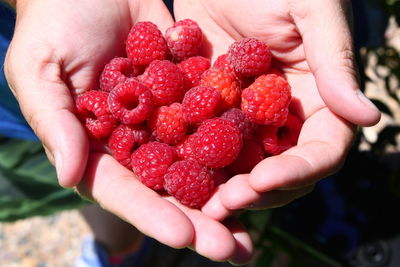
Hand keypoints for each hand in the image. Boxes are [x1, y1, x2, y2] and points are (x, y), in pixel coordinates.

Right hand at [5, 0, 251, 263]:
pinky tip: (264, 166)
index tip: (185, 237)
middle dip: (200, 219)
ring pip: (198, 163)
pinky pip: (214, 120)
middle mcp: (135, 140)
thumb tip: (70, 178)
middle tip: (234, 249)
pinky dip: (237, 143)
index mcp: (97, 145)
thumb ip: (56, 123)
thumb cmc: (53, 21)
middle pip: (169, 187)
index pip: (125, 189)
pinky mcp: (188, 92)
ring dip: (226, 194)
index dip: (153, 214)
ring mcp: (165, 118)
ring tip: (255, 226)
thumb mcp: (39, 69)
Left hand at [174, 0, 380, 218]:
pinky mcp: (211, 110)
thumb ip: (335, 63)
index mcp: (316, 97)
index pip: (320, 149)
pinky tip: (173, 176)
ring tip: (198, 204)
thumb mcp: (311, 9)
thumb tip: (370, 119)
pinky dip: (193, 163)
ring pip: (241, 165)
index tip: (264, 181)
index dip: (296, 170)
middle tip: (224, 204)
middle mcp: (283, 115)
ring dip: (222, 188)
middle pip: (280, 169)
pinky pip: (204, 143)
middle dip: (255, 191)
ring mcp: (245, 117)